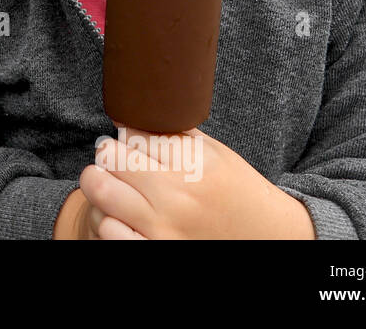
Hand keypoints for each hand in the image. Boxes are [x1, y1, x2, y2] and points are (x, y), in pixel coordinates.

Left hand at [78, 121, 314, 238]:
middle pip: (110, 157)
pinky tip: (118, 214)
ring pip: (100, 190)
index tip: (130, 137)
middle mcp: (176, 197)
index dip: (127, 132)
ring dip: (99, 182)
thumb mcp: (215, 154)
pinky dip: (106, 218)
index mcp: (194, 165)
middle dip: (108, 153)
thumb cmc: (236, 191)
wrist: (267, 236)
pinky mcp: (154, 250)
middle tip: (114, 157)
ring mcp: (163, 229)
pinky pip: (107, 230)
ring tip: (109, 181)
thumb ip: (175, 135)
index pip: (133, 134)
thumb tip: (132, 116)